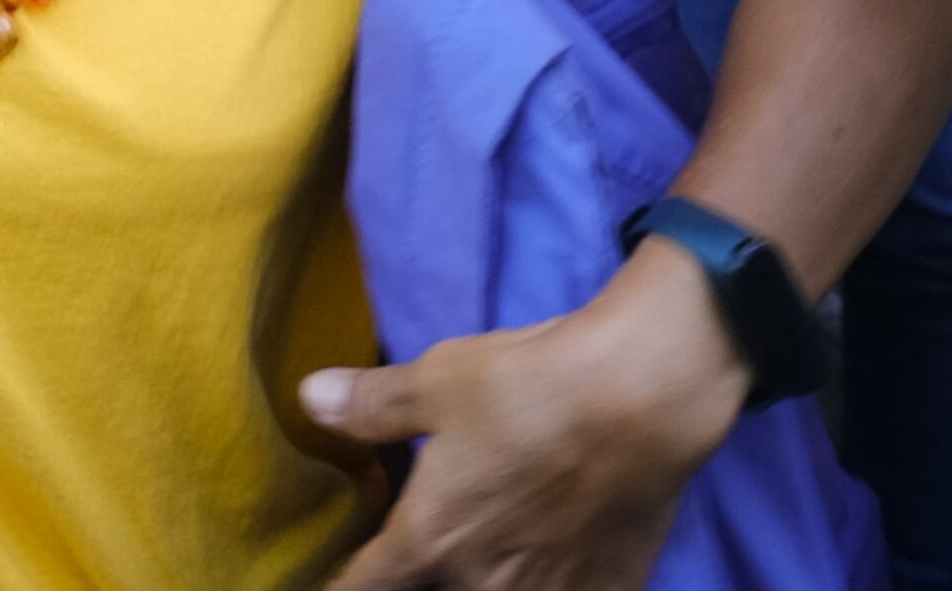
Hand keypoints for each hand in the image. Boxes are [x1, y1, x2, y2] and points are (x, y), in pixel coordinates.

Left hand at [308, 236, 749, 587]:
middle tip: (421, 562)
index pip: (362, 588)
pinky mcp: (604, 590)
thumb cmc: (529, 385)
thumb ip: (372, 404)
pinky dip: (551, 588)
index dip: (340, 589)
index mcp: (429, 539)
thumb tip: (309, 398)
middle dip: (421, 580)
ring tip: (483, 565)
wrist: (642, 397)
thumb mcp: (437, 380)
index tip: (337, 585)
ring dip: (481, 584)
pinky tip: (552, 569)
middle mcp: (480, 581)